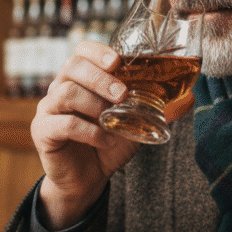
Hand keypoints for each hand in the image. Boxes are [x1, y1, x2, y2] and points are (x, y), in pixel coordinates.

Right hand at [32, 40, 138, 229]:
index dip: (98, 52)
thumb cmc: (108, 145)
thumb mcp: (136, 124)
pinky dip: (89, 131)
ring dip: (95, 104)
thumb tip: (188, 99)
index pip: (81, 51)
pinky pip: (64, 123)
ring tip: (113, 120)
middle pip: (72, 67)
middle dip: (100, 77)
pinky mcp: (43, 132)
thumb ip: (156, 109)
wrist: (88, 180)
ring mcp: (48, 109)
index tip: (117, 62)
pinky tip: (105, 139)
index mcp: (80, 79)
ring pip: (66, 92)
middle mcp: (59, 88)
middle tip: (122, 94)